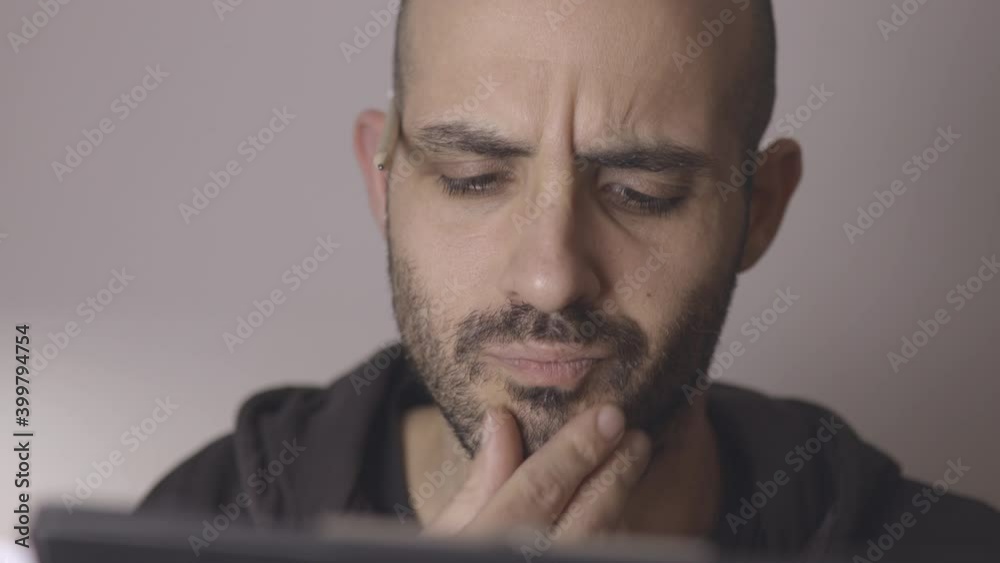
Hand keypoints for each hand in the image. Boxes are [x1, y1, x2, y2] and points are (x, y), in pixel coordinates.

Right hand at [423, 404, 651, 542]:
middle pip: (589, 517)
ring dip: (622, 499)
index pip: (540, 489)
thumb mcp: (444, 534)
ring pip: (606, 541)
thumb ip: (476, 485)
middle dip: (616, 472)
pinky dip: (616, 530)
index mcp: (490, 542)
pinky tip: (619, 504)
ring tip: (634, 460)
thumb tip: (501, 422)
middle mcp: (534, 561)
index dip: (576, 450)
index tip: (607, 415)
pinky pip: (609, 554)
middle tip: (634, 434)